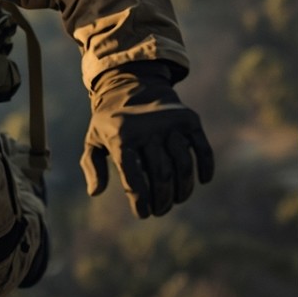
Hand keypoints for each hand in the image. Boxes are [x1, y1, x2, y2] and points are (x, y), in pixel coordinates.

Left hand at [82, 61, 214, 218]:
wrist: (131, 82)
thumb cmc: (110, 120)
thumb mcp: (94, 138)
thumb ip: (92, 165)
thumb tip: (95, 192)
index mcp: (120, 138)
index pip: (132, 177)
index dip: (140, 199)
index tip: (143, 214)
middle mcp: (146, 131)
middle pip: (160, 174)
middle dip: (162, 199)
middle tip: (161, 210)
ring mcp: (169, 124)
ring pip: (182, 164)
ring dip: (183, 188)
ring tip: (177, 199)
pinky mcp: (188, 120)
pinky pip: (202, 148)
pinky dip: (205, 166)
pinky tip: (202, 181)